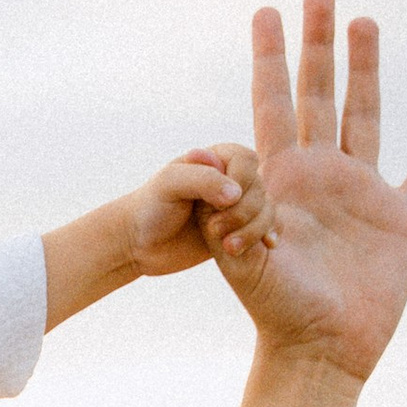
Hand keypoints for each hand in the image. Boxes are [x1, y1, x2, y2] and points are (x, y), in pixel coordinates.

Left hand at [121, 144, 274, 279]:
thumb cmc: (150, 207)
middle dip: (242, 212)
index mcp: (217, 159)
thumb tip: (236, 193)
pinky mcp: (237, 231)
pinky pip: (265, 229)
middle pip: (260, 188)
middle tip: (213, 229)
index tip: (218, 203)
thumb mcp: (169, 184)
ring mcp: (236, 207)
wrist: (138, 243)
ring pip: (266, 211)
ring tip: (228, 247)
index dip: (240, 182)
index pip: (247, 161)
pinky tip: (267, 245)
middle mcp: (231, 180)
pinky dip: (268, 236)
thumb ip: (203, 180)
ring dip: (253, 230)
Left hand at [213, 0, 406, 385]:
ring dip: (366, 69)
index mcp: (281, 180)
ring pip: (366, 115)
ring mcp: (362, 193)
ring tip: (365, 21)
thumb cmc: (274, 311)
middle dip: (318, 45)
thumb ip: (225, 211)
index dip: (269, 59)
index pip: (272, 105)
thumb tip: (208, 164)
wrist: (318, 351)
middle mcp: (321, 176)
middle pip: (319, 95)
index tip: (266, 13)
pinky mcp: (400, 219)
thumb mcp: (240, 258)